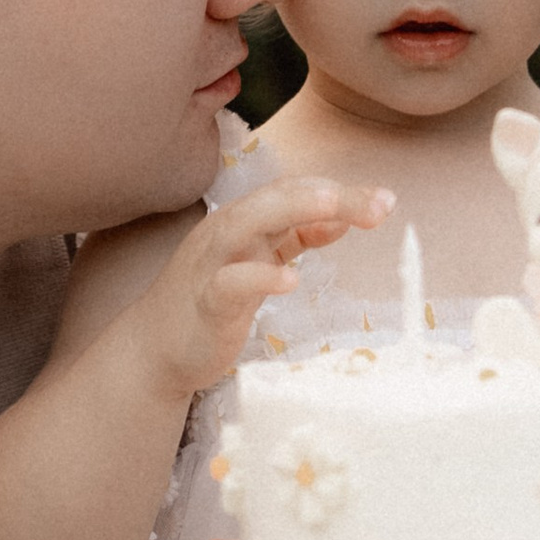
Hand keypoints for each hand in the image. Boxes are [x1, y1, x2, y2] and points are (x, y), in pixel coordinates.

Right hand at [129, 174, 392, 402]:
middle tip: (379, 202)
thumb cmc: (212, 300)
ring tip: (333, 207)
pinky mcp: (205, 303)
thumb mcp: (259, 261)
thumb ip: (297, 235)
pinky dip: (260, 277)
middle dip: (327, 195)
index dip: (339, 192)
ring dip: (291, 210)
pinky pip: (230, 283)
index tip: (385, 201)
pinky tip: (291, 280)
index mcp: (244, 219)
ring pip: (246, 224)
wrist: (154, 348)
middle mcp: (227, 232)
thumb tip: (344, 216)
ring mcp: (212, 264)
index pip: (294, 191)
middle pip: (276, 198)